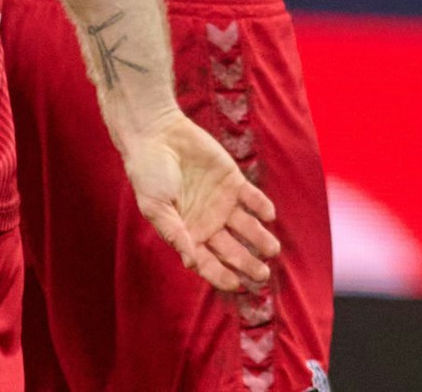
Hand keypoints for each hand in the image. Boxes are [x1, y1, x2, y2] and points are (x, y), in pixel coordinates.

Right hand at [120, 109, 279, 292]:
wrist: (157, 135)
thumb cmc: (148, 174)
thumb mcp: (156, 208)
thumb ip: (175, 234)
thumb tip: (191, 262)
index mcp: (188, 234)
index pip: (208, 262)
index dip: (221, 275)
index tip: (236, 285)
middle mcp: (208, 222)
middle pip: (232, 249)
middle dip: (248, 263)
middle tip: (263, 274)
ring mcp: (222, 202)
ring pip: (246, 227)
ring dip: (260, 239)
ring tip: (273, 250)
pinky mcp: (233, 180)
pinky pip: (252, 198)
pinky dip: (261, 206)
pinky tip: (269, 216)